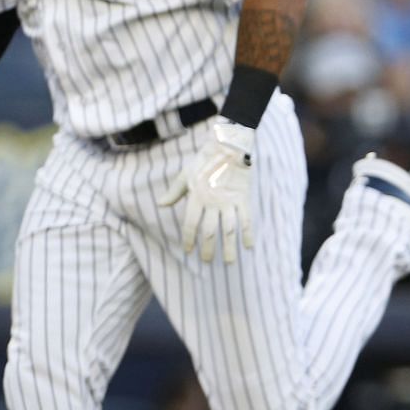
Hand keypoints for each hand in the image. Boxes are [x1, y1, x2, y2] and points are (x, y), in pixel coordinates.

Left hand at [160, 119, 255, 262]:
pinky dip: (247, 234)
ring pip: (229, 230)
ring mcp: (229, 202)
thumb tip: (161, 204)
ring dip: (229, 247)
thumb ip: (174, 192)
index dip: (189, 239)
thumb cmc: (204, 160)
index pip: (191, 225)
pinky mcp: (243, 199)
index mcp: (196, 197)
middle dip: (209, 249)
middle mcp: (212, 203)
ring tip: (230, 263)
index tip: (189, 251)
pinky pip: (245, 220)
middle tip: (208, 262)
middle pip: (210, 232)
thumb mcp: (185, 174)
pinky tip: (248, 246)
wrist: (228, 147)